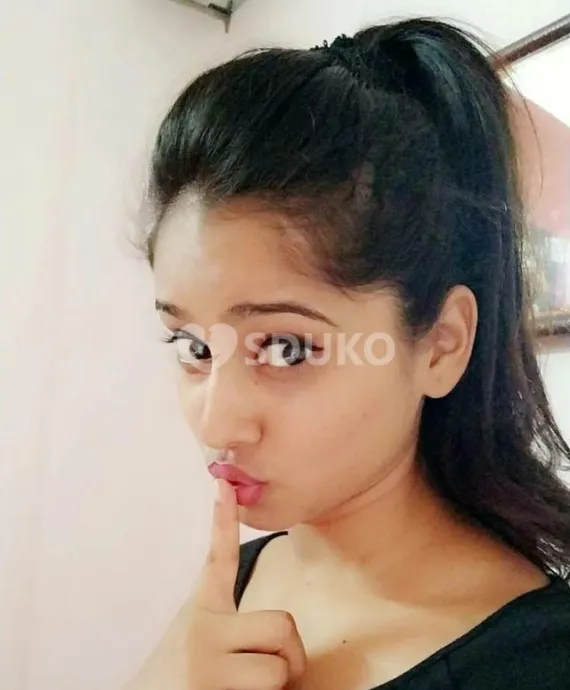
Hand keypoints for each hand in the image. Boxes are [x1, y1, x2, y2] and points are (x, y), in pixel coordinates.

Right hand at [187, 478, 306, 689]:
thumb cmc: (189, 677)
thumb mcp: (205, 643)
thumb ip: (234, 628)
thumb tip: (283, 635)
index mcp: (202, 612)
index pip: (218, 559)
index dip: (222, 522)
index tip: (224, 486)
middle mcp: (202, 631)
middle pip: (283, 624)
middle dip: (291, 653)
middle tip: (276, 668)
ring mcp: (207, 664)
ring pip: (281, 666)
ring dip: (281, 682)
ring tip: (253, 689)